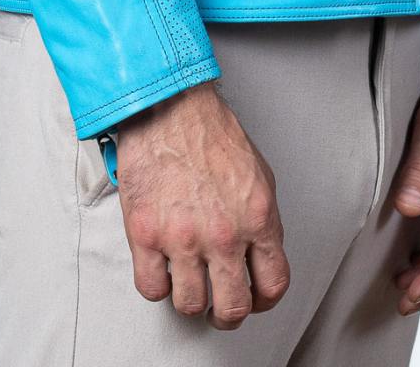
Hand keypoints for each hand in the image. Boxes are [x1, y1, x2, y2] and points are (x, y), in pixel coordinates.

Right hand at [110, 80, 290, 328]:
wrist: (170, 107)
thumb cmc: (210, 133)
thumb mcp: (258, 175)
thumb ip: (261, 220)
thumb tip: (260, 254)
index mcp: (257, 218)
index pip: (273, 284)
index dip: (262, 300)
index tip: (252, 298)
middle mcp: (223, 233)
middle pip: (232, 307)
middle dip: (227, 313)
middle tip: (219, 305)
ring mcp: (183, 237)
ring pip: (191, 304)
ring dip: (191, 298)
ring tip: (188, 280)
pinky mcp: (146, 235)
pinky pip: (152, 288)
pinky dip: (157, 284)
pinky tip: (162, 266)